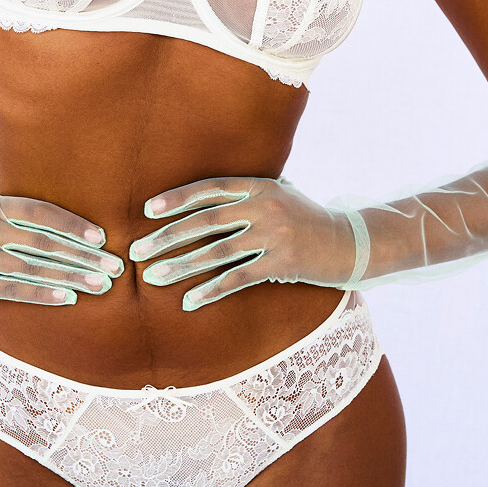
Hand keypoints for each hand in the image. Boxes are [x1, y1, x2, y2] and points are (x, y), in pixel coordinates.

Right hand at [0, 193, 125, 304]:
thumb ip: (22, 214)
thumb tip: (70, 224)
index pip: (43, 214)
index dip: (73, 225)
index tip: (101, 237)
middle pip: (46, 244)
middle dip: (84, 257)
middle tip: (115, 266)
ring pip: (35, 269)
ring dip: (72, 278)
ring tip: (101, 285)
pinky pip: (14, 291)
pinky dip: (42, 295)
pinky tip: (67, 299)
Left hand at [128, 176, 356, 310]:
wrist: (349, 243)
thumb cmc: (305, 218)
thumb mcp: (278, 195)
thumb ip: (245, 193)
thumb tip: (202, 198)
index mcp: (258, 185)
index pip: (209, 188)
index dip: (177, 198)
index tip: (147, 210)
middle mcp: (263, 205)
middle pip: (205, 221)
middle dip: (167, 237)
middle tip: (138, 251)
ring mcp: (274, 234)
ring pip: (216, 251)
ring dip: (180, 266)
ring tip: (153, 277)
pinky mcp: (282, 261)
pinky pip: (238, 278)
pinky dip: (211, 290)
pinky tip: (189, 301)